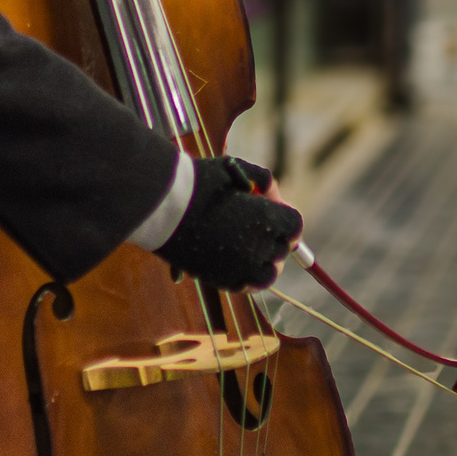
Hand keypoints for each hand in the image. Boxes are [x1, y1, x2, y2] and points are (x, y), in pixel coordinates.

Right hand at [156, 157, 302, 291]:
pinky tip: (235, 260)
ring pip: (269, 273)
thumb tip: (272, 192)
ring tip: (249, 247)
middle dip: (274, 237)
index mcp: (267, 218)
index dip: (286, 219)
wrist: (162, 205)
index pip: (294, 227)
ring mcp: (241, 267)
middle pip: (282, 250)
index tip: (273, 211)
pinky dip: (246, 275)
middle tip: (256, 226)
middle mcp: (259, 246)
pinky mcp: (222, 280)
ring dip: (265, 261)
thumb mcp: (236, 169)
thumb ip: (262, 179)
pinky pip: (246, 285)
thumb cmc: (198, 181)